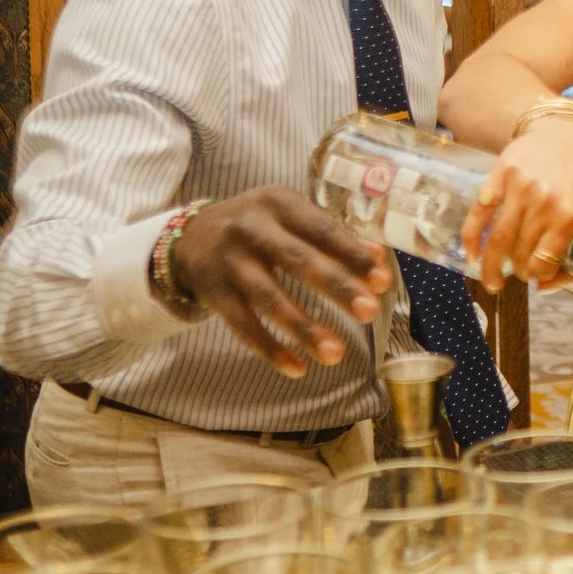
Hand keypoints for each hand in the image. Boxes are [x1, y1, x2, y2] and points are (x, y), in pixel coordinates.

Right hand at [170, 189, 391, 376]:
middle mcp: (251, 228)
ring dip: (304, 329)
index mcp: (279, 204)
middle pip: (299, 261)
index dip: (353, 255)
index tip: (382, 280)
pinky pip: (242, 326)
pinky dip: (269, 350)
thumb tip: (379, 257)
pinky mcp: (213, 292)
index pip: (322, 230)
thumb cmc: (260, 227)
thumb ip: (332, 236)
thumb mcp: (291, 217)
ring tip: (335, 354)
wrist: (190, 237)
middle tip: (370, 313)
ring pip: (269, 299)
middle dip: (337, 287)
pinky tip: (297, 369)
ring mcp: (229, 262)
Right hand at [460, 118, 572, 290]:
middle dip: (517, 272)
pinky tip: (472, 254)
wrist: (567, 131)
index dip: (539, 277)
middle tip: (515, 276)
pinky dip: (471, 238)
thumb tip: (552, 284)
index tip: (537, 278)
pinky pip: (480, 213)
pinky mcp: (501, 176)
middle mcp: (545, 204)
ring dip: (491, 266)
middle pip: (520, 254)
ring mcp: (520, 189)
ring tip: (490, 279)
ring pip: (498, 239)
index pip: (545, 262)